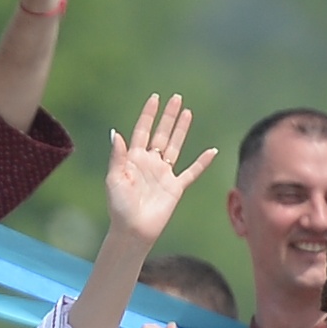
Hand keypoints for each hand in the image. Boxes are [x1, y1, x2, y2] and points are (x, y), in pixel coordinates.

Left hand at [98, 93, 211, 245]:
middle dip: (168, 116)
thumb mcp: (114, 179)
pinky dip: (202, 162)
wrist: (133, 230)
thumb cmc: (119, 207)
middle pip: (161, 133)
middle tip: (176, 98)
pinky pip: (192, 172)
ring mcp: (164, 174)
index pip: (142, 130)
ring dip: (181, 130)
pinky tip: (212, 151)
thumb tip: (116, 133)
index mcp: (133, 159)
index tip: (155, 98)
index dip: (149, 114)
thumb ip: (117, 156)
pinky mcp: (176, 187)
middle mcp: (150, 163)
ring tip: (188, 112)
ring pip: (175, 146)